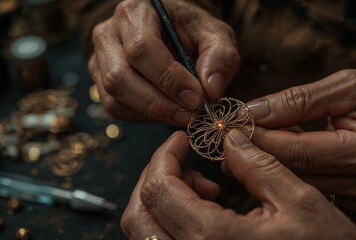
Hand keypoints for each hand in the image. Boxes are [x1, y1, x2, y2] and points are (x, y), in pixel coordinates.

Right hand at [88, 0, 238, 124]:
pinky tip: (166, 111)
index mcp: (136, 12)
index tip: (196, 98)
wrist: (175, 37)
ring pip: (114, 97)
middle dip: (158, 103)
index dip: (168, 78)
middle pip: (120, 76)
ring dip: (151, 113)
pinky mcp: (101, 82)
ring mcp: (100, 59)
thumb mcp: (216, 36)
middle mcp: (109, 34)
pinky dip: (143, 117)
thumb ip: (220, 57)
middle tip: (190, 115)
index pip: (142, 49)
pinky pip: (115, 108)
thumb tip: (211, 90)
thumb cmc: (193, 33)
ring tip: (182, 115)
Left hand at [121, 130, 355, 238]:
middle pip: (138, 215)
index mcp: (213, 239)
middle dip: (156, 176)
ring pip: (146, 232)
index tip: (182, 138)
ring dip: (163, 199)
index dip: (164, 155)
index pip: (159, 189)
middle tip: (183, 157)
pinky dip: (173, 219)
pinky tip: (208, 206)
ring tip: (203, 184)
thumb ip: (259, 165)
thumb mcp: (300, 202)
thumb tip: (230, 139)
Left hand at [246, 69, 355, 213]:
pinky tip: (274, 157)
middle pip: (293, 172)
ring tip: (245, 144)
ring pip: (299, 183)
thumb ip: (300, 100)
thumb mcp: (350, 86)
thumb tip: (255, 111)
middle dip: (256, 153)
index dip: (260, 139)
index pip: (297, 151)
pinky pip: (312, 188)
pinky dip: (290, 172)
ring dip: (269, 163)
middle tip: (229, 137)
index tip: (232, 125)